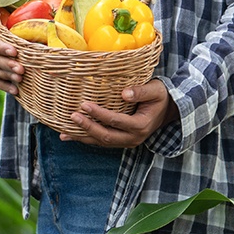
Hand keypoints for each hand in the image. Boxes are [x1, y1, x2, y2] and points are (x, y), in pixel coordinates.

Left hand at [62, 78, 178, 147]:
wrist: (168, 110)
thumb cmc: (161, 97)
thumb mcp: (155, 90)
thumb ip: (141, 91)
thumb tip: (124, 93)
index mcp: (141, 125)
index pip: (116, 121)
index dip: (99, 114)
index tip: (85, 105)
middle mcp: (133, 138)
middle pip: (106, 136)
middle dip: (87, 127)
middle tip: (72, 116)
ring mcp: (127, 142)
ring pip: (102, 142)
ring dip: (83, 137)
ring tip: (65, 132)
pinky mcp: (121, 141)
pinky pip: (102, 142)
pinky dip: (86, 139)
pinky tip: (71, 135)